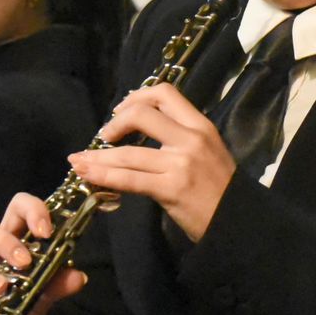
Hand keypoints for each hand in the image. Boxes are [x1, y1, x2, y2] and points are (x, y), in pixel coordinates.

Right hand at [0, 193, 86, 314]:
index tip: (46, 231)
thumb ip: (58, 285)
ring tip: (1, 290)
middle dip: (4, 240)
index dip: (32, 211)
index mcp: (11, 240)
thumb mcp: (43, 296)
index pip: (17, 209)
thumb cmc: (22, 304)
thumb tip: (78, 276)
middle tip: (24, 262)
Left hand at [67, 83, 234, 241]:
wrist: (237, 221)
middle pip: (142, 115)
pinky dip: (103, 176)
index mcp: (200, 125)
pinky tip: (87, 175)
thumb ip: (180, 136)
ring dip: (97, 156)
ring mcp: (180, 164)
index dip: (137, 97)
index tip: (122, 109)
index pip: (165, 94)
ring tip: (78, 161)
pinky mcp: (171, 189)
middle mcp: (191, 139)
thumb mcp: (208, 150)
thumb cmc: (220, 188)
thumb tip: (142, 126)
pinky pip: (129, 180)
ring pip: (128, 153)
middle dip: (114, 124)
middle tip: (103, 136)